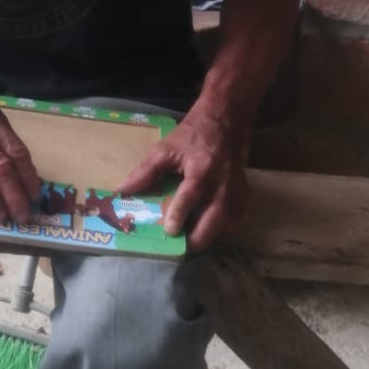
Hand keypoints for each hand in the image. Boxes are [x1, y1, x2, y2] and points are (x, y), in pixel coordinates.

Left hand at [119, 104, 248, 250]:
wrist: (226, 120)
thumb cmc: (192, 135)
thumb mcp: (165, 148)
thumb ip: (145, 171)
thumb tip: (123, 191)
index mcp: (201, 167)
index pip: (192, 193)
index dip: (180, 213)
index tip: (170, 230)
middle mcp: (222, 181)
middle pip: (216, 216)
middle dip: (200, 237)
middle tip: (181, 247)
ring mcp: (236, 188)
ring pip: (230, 222)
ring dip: (213, 236)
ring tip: (193, 243)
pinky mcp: (244, 193)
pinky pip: (238, 218)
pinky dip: (225, 230)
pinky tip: (211, 233)